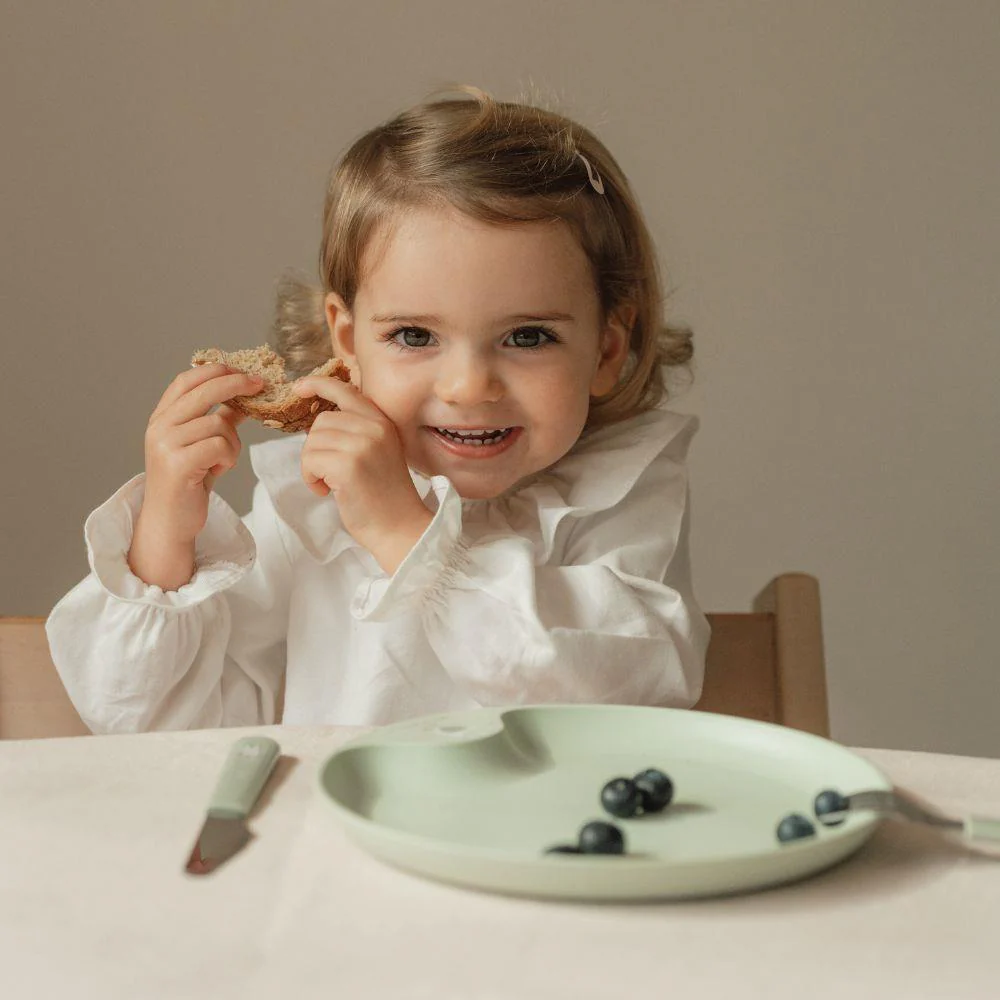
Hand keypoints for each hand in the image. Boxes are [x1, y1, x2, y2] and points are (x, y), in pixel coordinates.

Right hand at [128, 364, 262, 588]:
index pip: (187, 380)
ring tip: (221, 461)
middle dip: (235, 384)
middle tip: (259, 384)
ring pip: (218, 424)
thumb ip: (217, 420)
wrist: (169, 522)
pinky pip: (220, 445)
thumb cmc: (188, 483)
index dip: (216, 370)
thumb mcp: (202, 445)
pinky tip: (217, 470)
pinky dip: (228, 457)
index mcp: (161, 417)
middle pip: (203, 391)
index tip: (242, 370)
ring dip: (232, 443)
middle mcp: (159, 426)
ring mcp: (165, 444)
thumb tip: (243, 398)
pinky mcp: (178, 463)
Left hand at [293, 375, 431, 573]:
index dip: (319, 384)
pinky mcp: (347, 466)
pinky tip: (327, 491)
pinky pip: (309, 461)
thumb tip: (319, 422)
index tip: (300, 388)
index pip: (346, 390)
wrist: (400, 527)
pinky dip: (310, 478)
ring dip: (312, 465)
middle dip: (316, 448)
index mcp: (382, 422)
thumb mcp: (378, 451)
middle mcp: (374, 428)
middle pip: (321, 422)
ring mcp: (361, 445)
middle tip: (329, 472)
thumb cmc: (385, 496)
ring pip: (312, 442)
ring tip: (330, 483)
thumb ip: (357, 431)